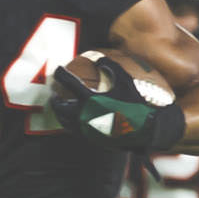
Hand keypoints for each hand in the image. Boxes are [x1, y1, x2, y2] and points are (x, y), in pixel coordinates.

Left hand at [51, 57, 184, 151]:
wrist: (144, 130)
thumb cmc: (136, 104)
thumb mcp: (125, 81)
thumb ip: (111, 68)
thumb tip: (99, 59)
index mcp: (90, 98)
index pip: (68, 82)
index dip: (60, 74)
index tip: (59, 70)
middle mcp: (84, 115)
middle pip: (60, 106)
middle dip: (54, 98)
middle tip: (54, 92)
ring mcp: (86, 128)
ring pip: (64, 121)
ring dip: (60, 112)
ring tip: (61, 106)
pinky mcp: (91, 138)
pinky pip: (75, 130)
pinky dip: (70, 123)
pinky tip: (74, 119)